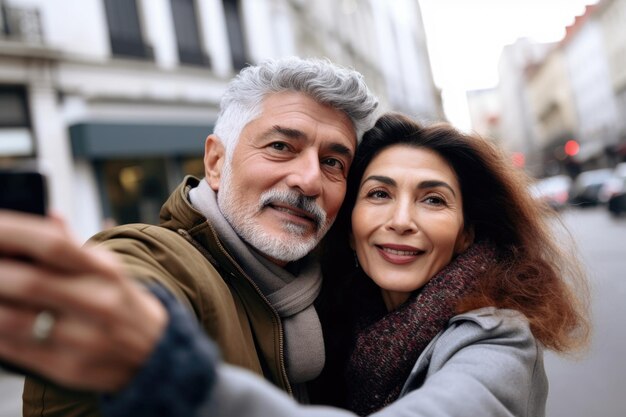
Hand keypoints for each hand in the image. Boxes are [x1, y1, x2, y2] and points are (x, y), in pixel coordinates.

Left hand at [0, 211, 166, 391]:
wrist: (157, 354)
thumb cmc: (122, 305)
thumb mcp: (109, 271)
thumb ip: (74, 246)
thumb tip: (50, 214)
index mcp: (106, 273)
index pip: (54, 245)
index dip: (13, 232)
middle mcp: (98, 303)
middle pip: (30, 282)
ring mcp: (82, 339)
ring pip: (14, 320)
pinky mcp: (67, 368)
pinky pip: (14, 348)